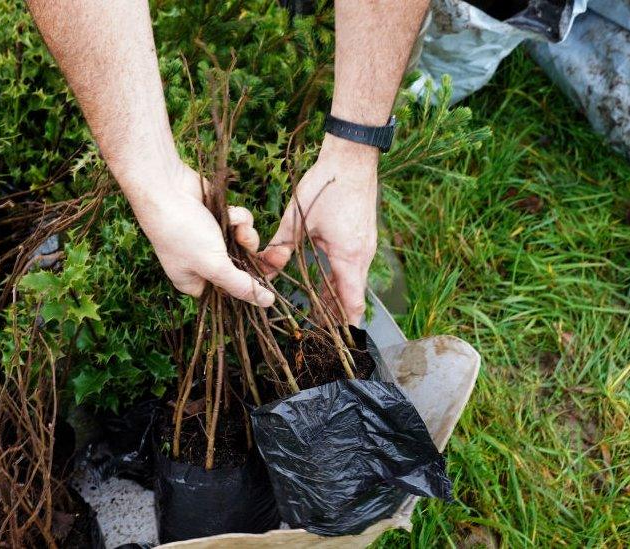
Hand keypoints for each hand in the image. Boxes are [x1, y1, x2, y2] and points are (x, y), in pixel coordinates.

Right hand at [122, 160, 273, 306]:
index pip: (233, 292)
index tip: (274, 278)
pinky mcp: (217, 218)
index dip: (254, 285)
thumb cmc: (182, 233)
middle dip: (258, 257)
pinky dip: (237, 217)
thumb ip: (241, 285)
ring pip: (244, 244)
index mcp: (197, 282)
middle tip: (282, 253)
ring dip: (246, 234)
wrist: (166, 189)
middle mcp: (204, 263)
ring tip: (238, 227)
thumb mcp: (214, 265)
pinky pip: (239, 224)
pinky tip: (228, 212)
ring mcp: (211, 240)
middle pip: (243, 268)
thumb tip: (267, 303)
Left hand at [260, 137, 378, 323]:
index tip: (339, 344)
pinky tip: (322, 279)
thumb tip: (263, 268)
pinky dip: (338, 278)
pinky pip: (351, 266)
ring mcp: (366, 245)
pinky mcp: (363, 235)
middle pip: (351, 296)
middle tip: (318, 332)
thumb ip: (280, 247)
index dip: (345, 326)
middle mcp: (363, 256)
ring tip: (317, 311)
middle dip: (335, 314)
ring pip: (350, 281)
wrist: (353, 157)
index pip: (352, 303)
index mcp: (350, 257)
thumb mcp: (298, 219)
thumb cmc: (327, 185)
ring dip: (335, 296)